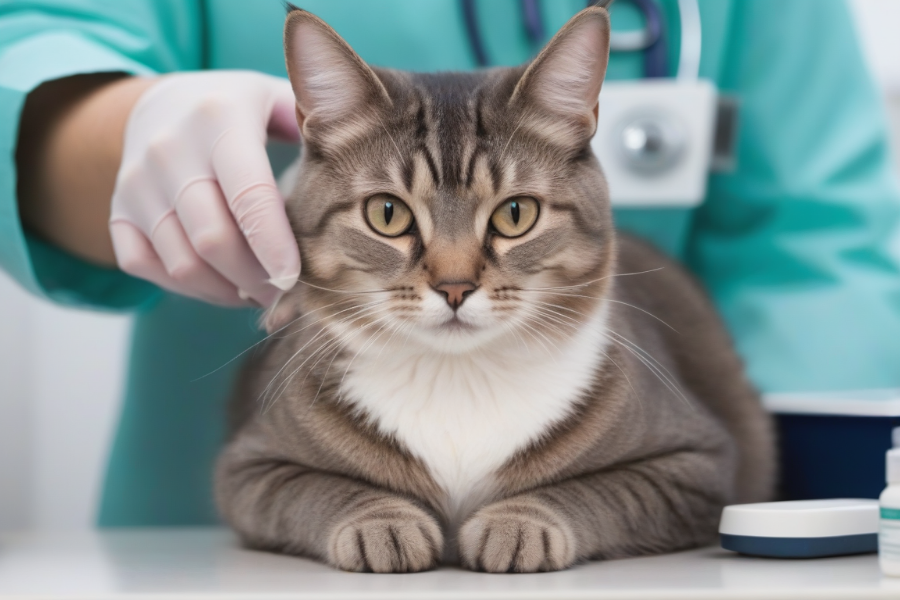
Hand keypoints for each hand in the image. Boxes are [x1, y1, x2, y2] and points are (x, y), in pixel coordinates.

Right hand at [110, 71, 300, 306]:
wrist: (159, 107)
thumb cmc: (238, 111)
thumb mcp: (275, 100)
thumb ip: (317, 127)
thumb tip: (363, 165)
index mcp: (218, 119)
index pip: (248, 195)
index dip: (274, 244)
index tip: (296, 276)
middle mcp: (168, 150)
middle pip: (213, 240)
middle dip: (256, 277)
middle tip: (286, 288)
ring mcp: (136, 183)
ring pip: (182, 263)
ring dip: (228, 290)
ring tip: (261, 290)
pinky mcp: (117, 212)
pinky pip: (148, 269)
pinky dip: (191, 288)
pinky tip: (224, 284)